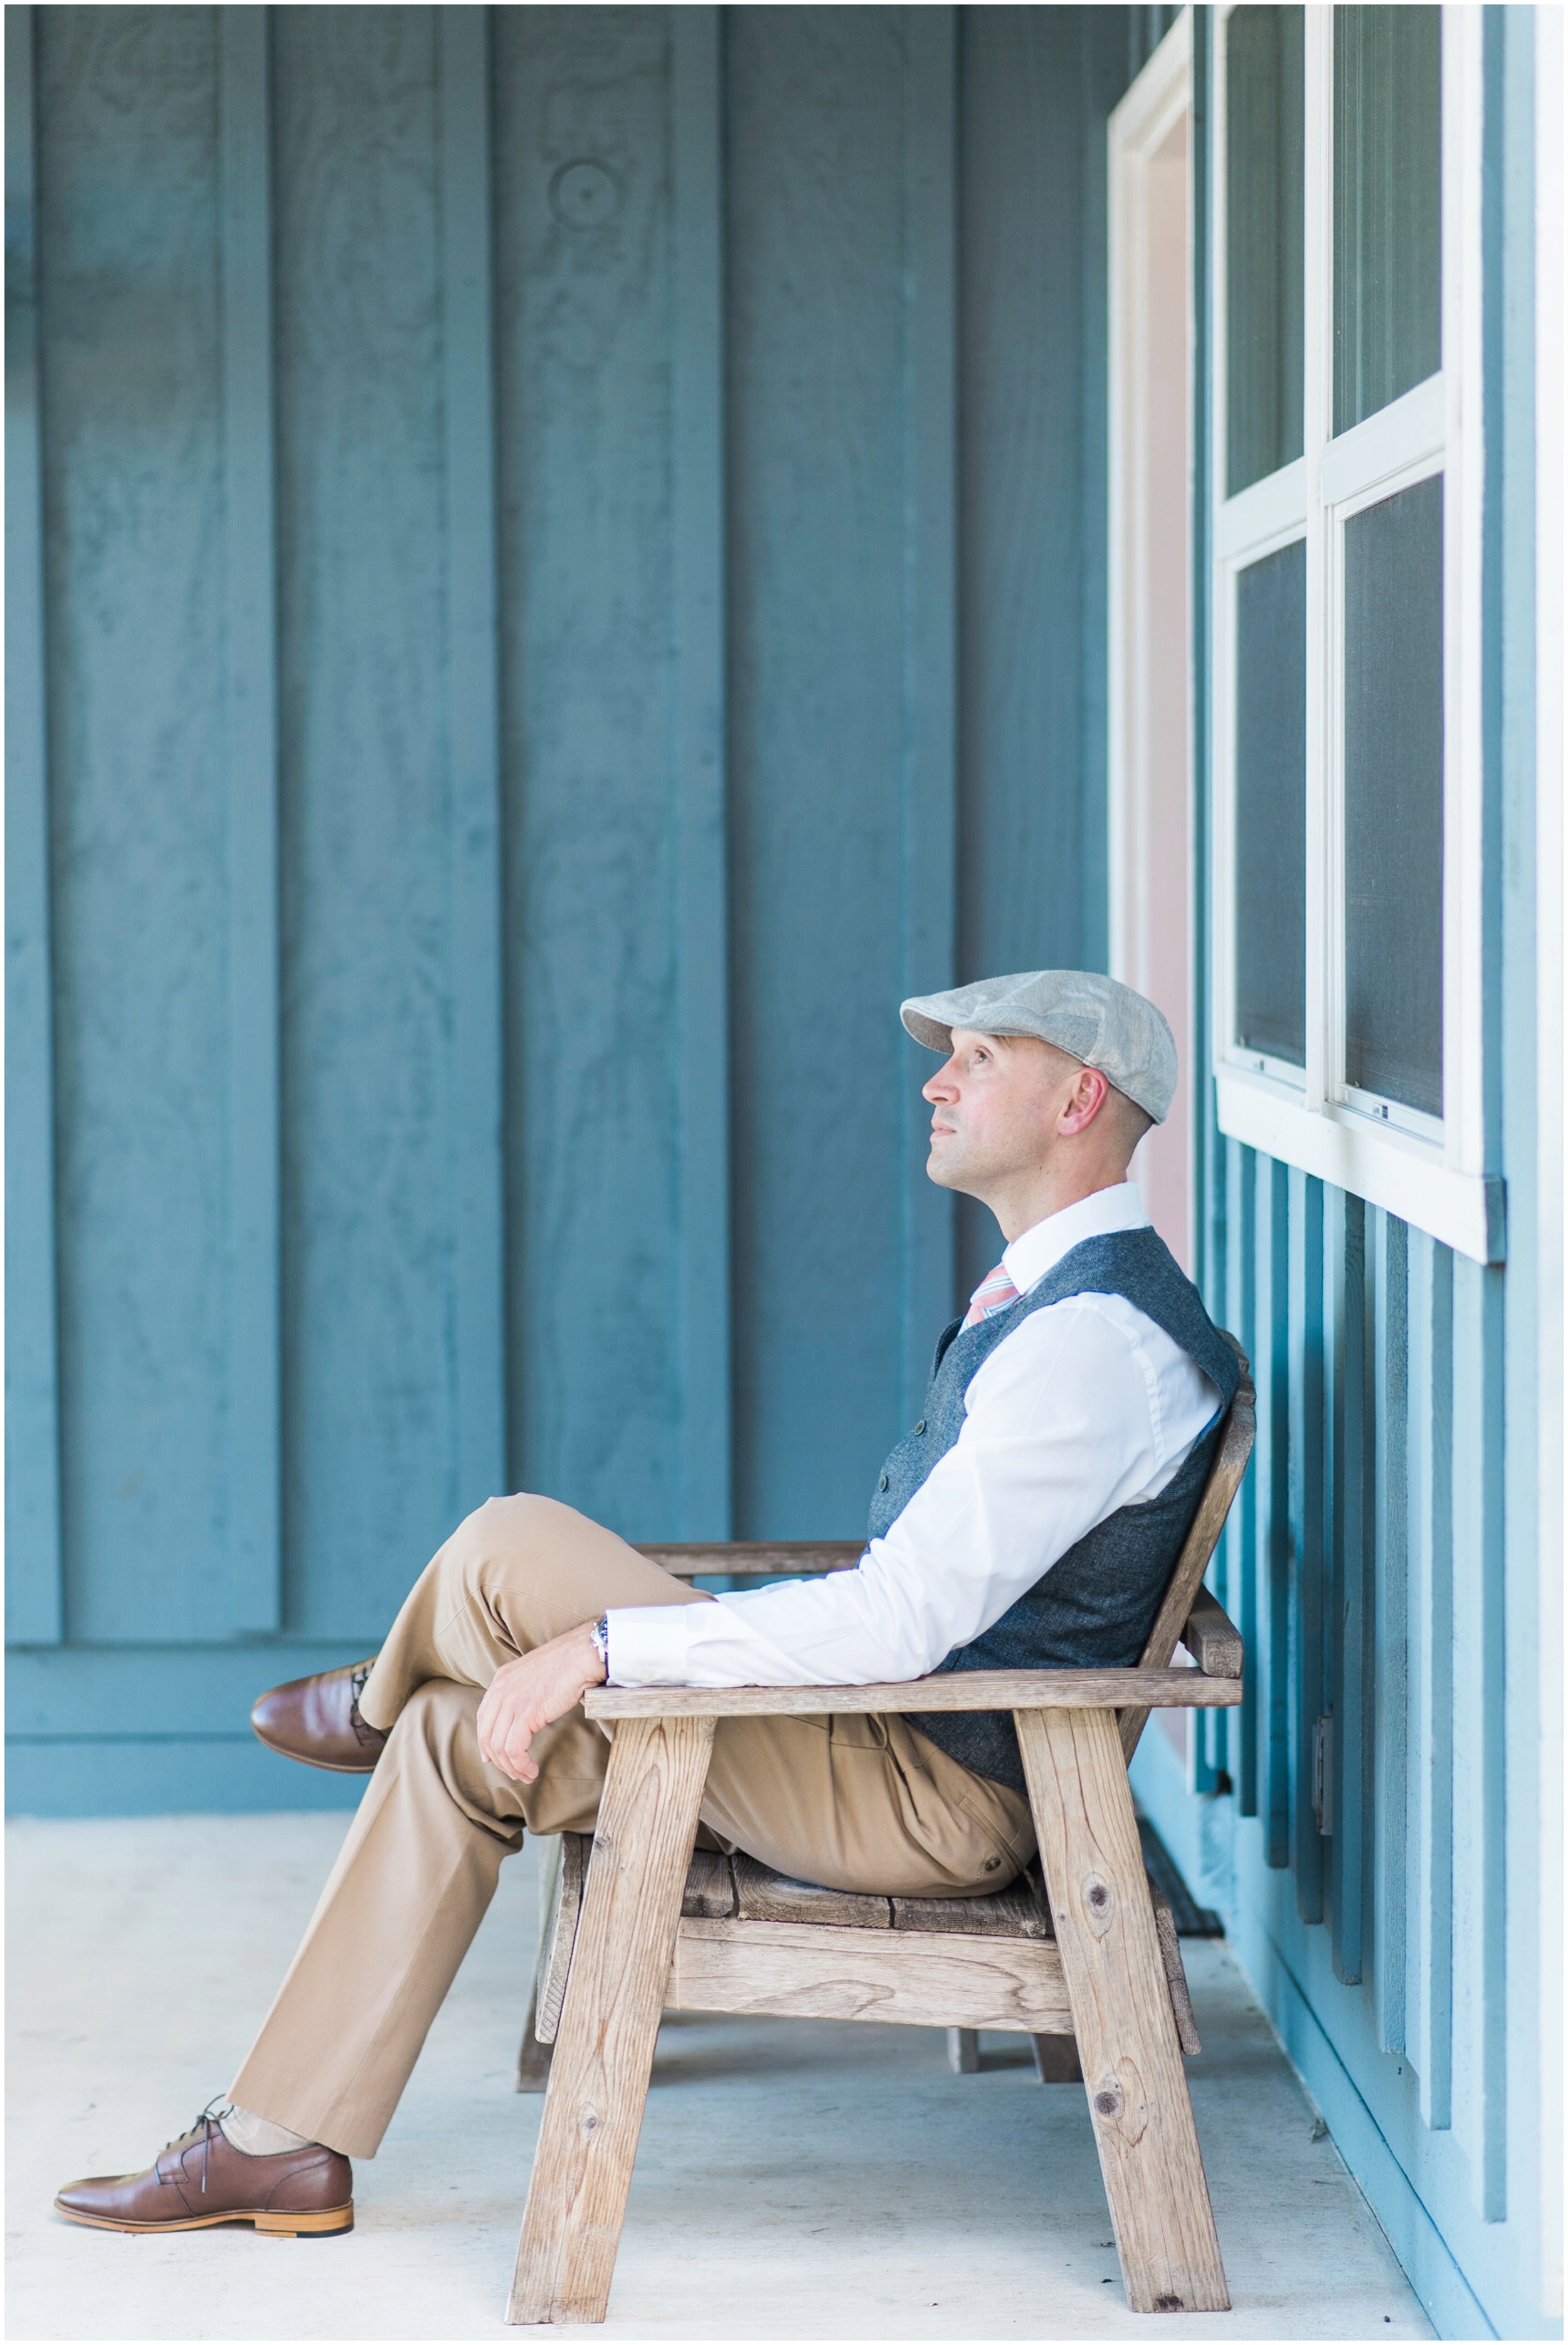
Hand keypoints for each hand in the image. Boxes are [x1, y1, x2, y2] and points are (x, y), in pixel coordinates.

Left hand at [475, 1621, 606, 1783]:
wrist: (582, 1655)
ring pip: (499, 1747)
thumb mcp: (534, 1675)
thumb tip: (524, 1716)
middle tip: (514, 1772)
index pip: (483, 1717)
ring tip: (526, 1774)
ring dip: (512, 1767)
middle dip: (498, 1760)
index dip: (485, 1742)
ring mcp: (511, 1701)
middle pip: (487, 1735)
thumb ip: (523, 1691)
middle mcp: (501, 1690)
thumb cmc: (568, 1663)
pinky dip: (521, 1765)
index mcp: (501, 1679)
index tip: (492, 1758)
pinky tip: (532, 1769)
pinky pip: (514, 1749)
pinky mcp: (526, 1714)